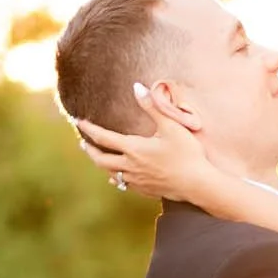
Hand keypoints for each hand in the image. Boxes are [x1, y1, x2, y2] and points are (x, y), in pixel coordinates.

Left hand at [73, 90, 233, 209]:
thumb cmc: (187, 154)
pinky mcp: (145, 190)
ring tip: (98, 158)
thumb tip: (137, 87)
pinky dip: (116, 179)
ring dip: (102, 165)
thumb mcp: (171, 126)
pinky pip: (124, 185)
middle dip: (90, 151)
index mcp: (134, 148)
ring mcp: (137, 180)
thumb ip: (152, 106)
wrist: (198, 184)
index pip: (104, 137)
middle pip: (101, 160)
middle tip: (83, 144)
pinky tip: (116, 178)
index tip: (79, 121)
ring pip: (111, 174)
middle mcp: (130, 166)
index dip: (89, 129)